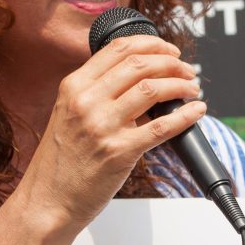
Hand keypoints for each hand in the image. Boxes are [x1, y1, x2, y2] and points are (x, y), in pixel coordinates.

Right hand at [12, 34, 204, 235]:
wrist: (47, 200)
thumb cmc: (61, 162)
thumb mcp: (69, 114)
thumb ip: (96, 93)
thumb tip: (140, 81)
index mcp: (74, 86)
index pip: (118, 48)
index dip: (152, 43)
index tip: (169, 50)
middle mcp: (86, 101)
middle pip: (139, 64)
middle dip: (172, 63)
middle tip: (187, 71)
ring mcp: (102, 126)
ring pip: (152, 89)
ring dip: (181, 85)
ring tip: (192, 89)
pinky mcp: (119, 152)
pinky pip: (161, 127)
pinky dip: (185, 116)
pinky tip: (196, 112)